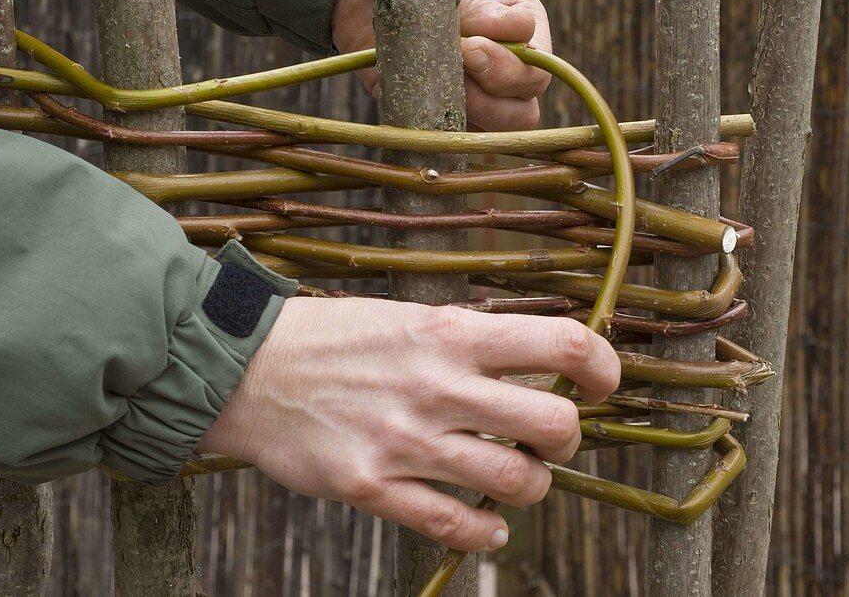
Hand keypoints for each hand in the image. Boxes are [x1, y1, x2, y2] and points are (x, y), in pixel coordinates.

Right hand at [200, 297, 619, 551]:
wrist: (246, 369)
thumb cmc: (332, 338)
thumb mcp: (406, 316)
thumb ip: (468, 340)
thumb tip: (534, 363)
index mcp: (449, 333)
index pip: (561, 345)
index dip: (602, 367)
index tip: (600, 383)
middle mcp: (437, 385)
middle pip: (555, 425)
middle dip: (566, 438)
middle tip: (546, 438)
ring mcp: (406, 440)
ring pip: (515, 481)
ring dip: (531, 486)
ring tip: (513, 477)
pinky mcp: (373, 486)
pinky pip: (456, 525)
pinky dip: (487, 531)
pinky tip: (488, 523)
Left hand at [331, 0, 552, 130]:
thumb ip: (478, 6)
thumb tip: (514, 31)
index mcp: (520, 24)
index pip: (539, 65)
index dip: (509, 63)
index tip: (468, 43)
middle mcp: (505, 64)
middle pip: (524, 107)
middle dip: (493, 92)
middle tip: (457, 62)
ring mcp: (473, 94)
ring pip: (496, 131)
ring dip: (470, 113)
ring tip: (438, 81)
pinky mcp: (437, 112)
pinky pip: (454, 139)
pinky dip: (441, 130)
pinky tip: (422, 102)